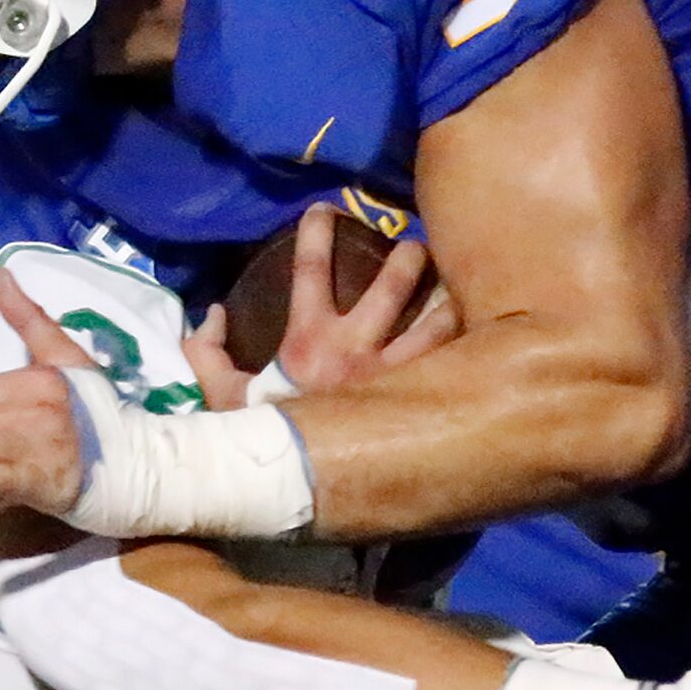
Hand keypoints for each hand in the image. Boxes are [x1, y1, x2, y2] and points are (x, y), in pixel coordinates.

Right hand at [180, 207, 460, 410]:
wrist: (291, 483)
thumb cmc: (256, 435)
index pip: (309, 271)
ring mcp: (387, 375)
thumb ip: (207, 352)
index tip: (326, 206)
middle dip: (406, 261)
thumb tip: (211, 315)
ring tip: (459, 286)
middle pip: (388, 290)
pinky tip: (483, 341)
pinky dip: (466, 352)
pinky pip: (446, 368)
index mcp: (305, 339)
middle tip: (418, 245)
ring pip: (431, 327)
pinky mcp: (412, 401)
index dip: (315, 234)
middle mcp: (351, 348)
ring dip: (446, 302)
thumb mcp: (219, 394)